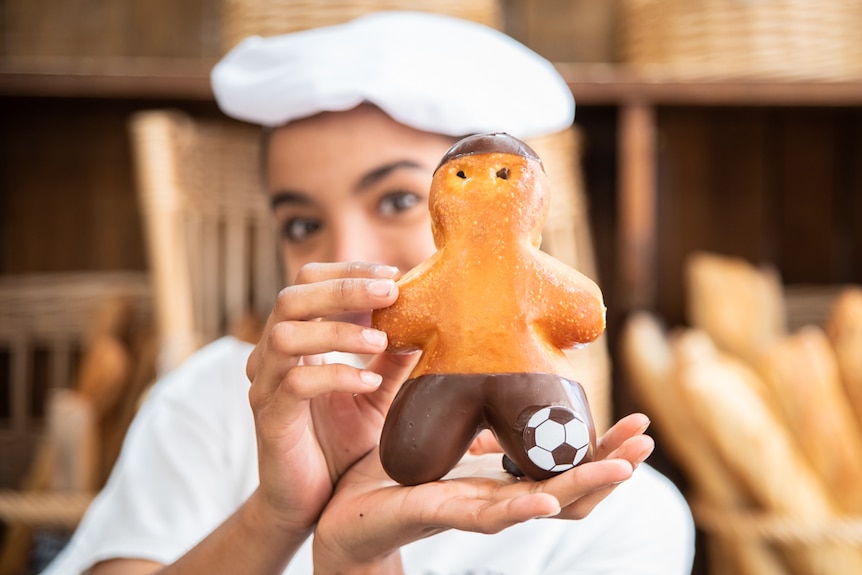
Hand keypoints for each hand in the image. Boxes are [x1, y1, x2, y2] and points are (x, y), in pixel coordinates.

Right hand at [245, 262, 418, 534]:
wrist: (311, 504)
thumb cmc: (340, 445)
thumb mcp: (375, 395)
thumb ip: (392, 360)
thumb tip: (428, 323)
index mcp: (296, 340)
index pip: (308, 282)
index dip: (347, 272)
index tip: (393, 274)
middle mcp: (273, 356)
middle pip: (291, 297)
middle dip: (343, 287)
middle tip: (391, 291)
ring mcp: (267, 387)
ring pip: (286, 335)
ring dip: (338, 330)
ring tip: (381, 340)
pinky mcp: (270, 420)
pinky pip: (295, 384)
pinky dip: (335, 375)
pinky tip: (367, 382)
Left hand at [312, 413, 653, 571]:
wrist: (338, 512)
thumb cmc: (386, 475)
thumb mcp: (431, 426)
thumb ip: (458, 403)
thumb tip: (483, 363)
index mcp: (495, 474)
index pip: (560, 462)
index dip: (600, 446)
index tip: (636, 421)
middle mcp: (493, 495)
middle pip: (565, 486)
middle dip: (609, 466)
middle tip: (646, 442)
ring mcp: (471, 510)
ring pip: (539, 503)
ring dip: (583, 487)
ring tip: (620, 470)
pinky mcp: (437, 513)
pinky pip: (486, 515)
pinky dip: (521, 508)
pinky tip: (547, 498)